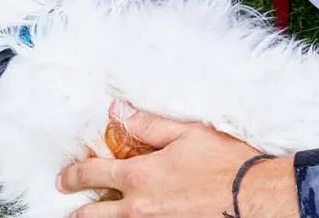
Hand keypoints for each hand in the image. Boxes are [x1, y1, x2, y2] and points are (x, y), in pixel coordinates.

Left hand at [57, 102, 299, 217]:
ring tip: (96, 216)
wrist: (253, 198)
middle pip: (94, 214)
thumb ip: (147, 125)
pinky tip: (133, 217)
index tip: (65, 177)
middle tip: (72, 205)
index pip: (92, 175)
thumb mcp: (186, 133)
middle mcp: (139, 207)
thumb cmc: (224, 164)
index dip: (73, 175)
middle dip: (80, 209)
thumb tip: (118, 112)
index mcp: (139, 177)